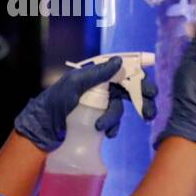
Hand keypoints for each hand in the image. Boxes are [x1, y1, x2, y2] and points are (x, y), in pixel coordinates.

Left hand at [14, 57, 157, 151]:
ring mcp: (100, 104)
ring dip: (115, 118)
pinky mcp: (98, 119)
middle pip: (129, 90)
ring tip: (102, 127)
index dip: (140, 76)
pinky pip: (114, 123)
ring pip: (120, 109)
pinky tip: (106, 134)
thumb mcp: (75, 84)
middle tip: (149, 112)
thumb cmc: (56, 101)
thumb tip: (120, 61)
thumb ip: (97, 74)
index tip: (152, 88)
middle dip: (141, 100)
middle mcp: (101, 87)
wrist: (44, 127)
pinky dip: (112, 128)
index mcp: (97, 74)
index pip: (124, 71)